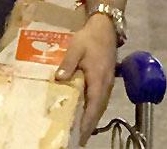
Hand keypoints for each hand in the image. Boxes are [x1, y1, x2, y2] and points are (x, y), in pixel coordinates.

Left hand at [55, 14, 116, 145]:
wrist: (103, 29)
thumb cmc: (88, 39)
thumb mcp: (75, 48)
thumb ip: (67, 64)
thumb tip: (59, 79)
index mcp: (98, 79)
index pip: (93, 105)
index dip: (87, 121)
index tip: (81, 134)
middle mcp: (105, 84)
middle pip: (97, 109)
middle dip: (88, 124)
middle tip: (77, 137)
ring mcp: (107, 83)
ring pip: (99, 105)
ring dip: (90, 117)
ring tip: (78, 129)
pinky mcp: (105, 79)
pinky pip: (99, 98)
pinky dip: (92, 107)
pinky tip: (82, 110)